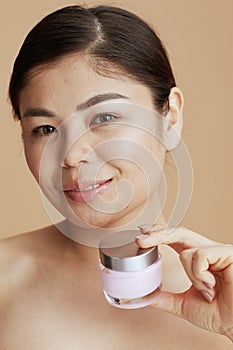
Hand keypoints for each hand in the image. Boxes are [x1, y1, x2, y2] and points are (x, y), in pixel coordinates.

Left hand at [136, 226, 232, 341]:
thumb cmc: (219, 314)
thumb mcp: (184, 304)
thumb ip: (165, 298)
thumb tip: (146, 296)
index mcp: (198, 260)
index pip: (176, 240)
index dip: (159, 234)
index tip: (141, 234)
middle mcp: (207, 252)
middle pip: (179, 233)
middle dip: (158, 234)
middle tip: (140, 240)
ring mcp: (217, 251)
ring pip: (187, 251)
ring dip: (191, 275)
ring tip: (207, 290)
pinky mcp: (226, 253)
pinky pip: (199, 255)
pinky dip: (200, 274)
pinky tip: (211, 285)